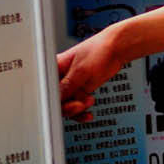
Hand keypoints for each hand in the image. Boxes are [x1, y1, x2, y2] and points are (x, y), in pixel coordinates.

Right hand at [56, 3, 163, 120]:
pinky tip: (88, 114)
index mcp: (55, 66)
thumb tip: (56, 98)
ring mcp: (71, 84)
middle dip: (66, 106)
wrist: (116, 49)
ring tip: (87, 103)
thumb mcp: (81, 69)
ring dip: (76, 109)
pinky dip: (81, 112)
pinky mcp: (81, 89)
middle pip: (55, 99)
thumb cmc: (99, 49)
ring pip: (66, 105)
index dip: (51, 99)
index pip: (46, 87)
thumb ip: (68, 85)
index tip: (59, 106)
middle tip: (78, 106)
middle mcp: (60, 76)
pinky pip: (76, 106)